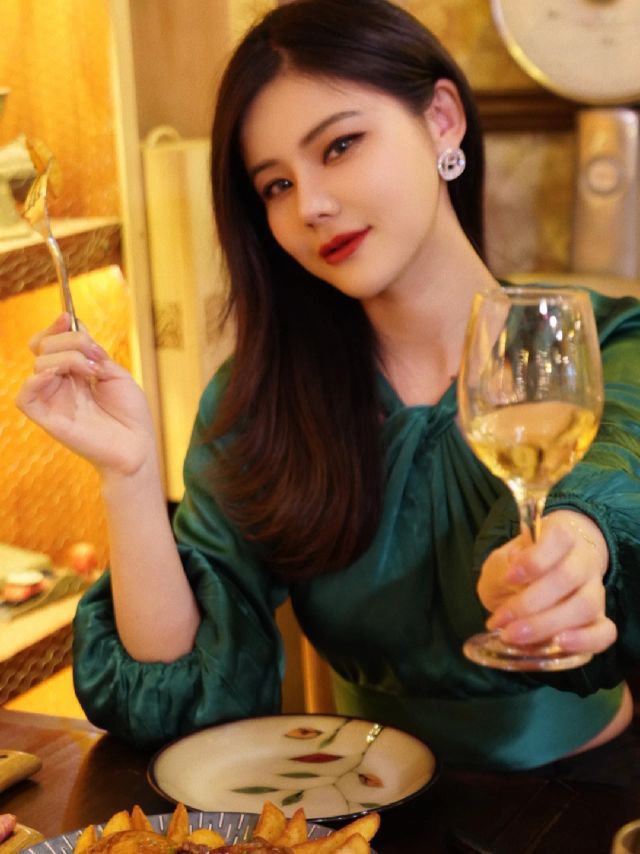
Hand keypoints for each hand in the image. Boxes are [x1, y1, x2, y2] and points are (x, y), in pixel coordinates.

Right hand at [15, 313, 156, 476]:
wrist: (137, 445)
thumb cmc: (130, 414)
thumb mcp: (116, 373)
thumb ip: (93, 352)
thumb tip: (77, 328)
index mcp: (74, 372)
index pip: (50, 342)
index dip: (55, 327)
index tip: (68, 317)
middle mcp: (60, 383)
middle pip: (43, 347)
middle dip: (69, 340)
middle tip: (93, 353)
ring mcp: (52, 400)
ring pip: (38, 364)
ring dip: (66, 358)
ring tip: (91, 372)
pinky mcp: (47, 419)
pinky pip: (24, 397)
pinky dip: (36, 381)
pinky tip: (58, 375)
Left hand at [478, 510, 616, 655]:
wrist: (532, 581)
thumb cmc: (516, 567)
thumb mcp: (500, 562)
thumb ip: (503, 567)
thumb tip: (512, 573)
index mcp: (559, 537)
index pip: (559, 538)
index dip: (534, 559)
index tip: (509, 578)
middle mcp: (583, 562)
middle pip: (569, 577)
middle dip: (531, 602)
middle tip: (502, 621)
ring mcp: (595, 592)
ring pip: (586, 605)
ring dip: (548, 624)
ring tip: (518, 635)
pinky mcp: (599, 620)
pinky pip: (605, 632)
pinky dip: (585, 641)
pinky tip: (558, 644)